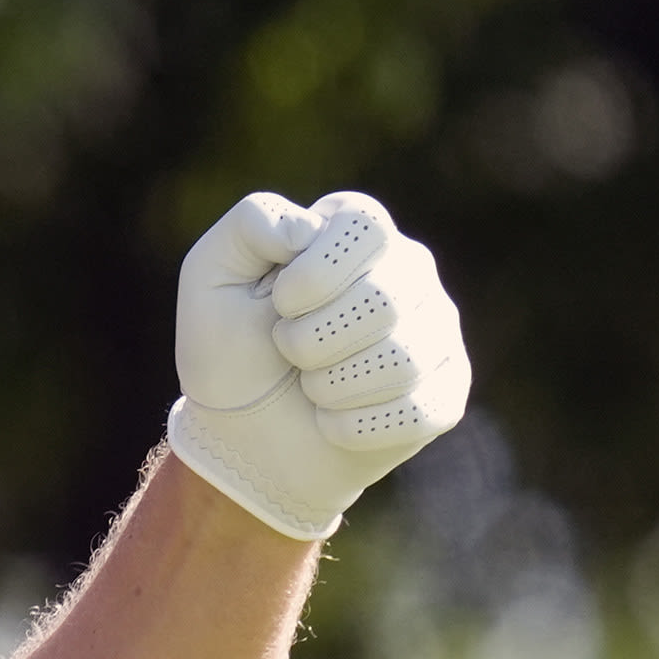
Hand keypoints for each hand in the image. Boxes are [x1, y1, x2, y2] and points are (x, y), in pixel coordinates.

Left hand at [165, 189, 472, 540]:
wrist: (240, 434)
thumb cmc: (229, 348)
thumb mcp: (212, 274)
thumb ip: (252, 224)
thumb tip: (308, 228)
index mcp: (360, 232)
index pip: (366, 227)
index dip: (314, 274)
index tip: (280, 304)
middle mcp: (410, 271)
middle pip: (384, 299)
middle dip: (311, 341)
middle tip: (289, 352)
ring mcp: (436, 332)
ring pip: (403, 360)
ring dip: (330, 387)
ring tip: (310, 386)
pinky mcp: (446, 394)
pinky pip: (416, 411)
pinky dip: (353, 427)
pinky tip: (331, 422)